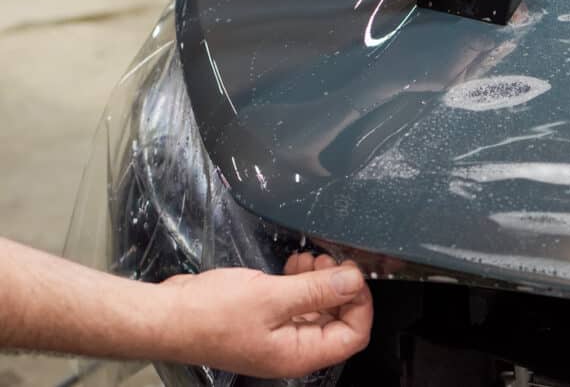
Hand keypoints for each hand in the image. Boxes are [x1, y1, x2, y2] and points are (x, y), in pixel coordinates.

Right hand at [159, 253, 371, 377]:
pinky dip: (302, 282)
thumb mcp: (272, 297)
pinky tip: (294, 265)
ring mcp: (278, 334)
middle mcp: (292, 348)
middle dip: (339, 287)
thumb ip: (317, 290)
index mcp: (299, 354)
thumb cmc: (208, 315)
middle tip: (329, 260)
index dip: (360, 303)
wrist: (166, 315)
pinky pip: (296, 302)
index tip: (354, 274)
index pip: (353, 335)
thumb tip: (353, 281)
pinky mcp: (265, 318)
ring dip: (320, 281)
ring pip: (317, 308)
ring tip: (309, 259)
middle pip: (338, 320)